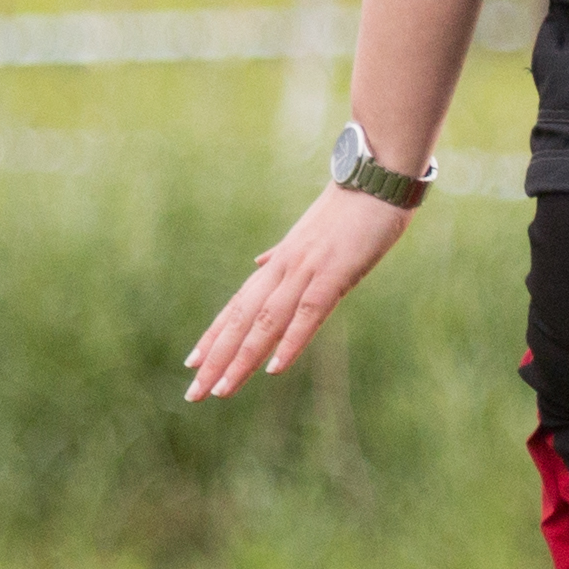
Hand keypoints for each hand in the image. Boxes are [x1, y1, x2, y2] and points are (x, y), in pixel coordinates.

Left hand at [183, 188, 417, 402]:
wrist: (375, 177)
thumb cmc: (352, 206)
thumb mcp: (313, 235)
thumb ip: (284, 253)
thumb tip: (260, 261)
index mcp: (279, 262)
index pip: (238, 305)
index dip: (214, 335)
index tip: (193, 363)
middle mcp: (283, 268)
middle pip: (241, 319)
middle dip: (217, 358)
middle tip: (194, 392)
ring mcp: (306, 270)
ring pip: (265, 321)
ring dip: (241, 357)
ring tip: (221, 389)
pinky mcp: (334, 273)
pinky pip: (307, 313)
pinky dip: (290, 341)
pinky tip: (274, 368)